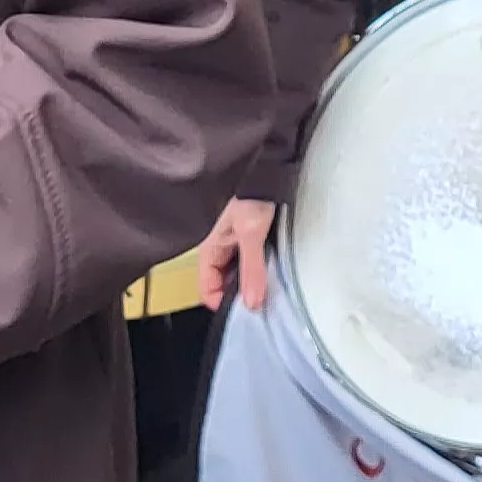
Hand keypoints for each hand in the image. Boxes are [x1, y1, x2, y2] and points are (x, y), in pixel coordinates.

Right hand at [199, 198, 277, 312]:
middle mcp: (218, 249)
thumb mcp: (251, 234)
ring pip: (238, 276)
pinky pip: (250, 265)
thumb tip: (252, 302)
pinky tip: (273, 271)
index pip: (207, 290)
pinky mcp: (249, 240)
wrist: (264, 171)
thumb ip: (251, 269)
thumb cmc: (249, 194)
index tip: (248, 310)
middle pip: (224, 285)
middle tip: (263, 299)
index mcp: (209, 249)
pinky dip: (261, 272)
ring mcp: (233, 246)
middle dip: (241, 295)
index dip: (224, 303)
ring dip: (253, 283)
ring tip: (271, 285)